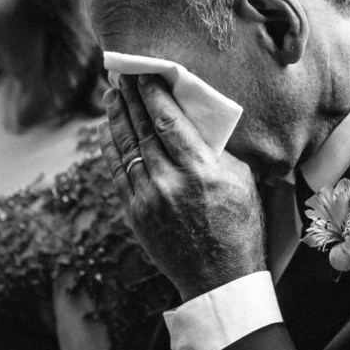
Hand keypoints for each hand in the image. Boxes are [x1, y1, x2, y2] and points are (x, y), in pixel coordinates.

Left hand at [103, 74, 265, 300]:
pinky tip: (109, 132)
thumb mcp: (240, 180)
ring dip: (117, 118)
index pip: (167, 121)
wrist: (220, 277)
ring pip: (126, 148)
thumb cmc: (239, 225)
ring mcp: (148, 200)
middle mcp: (169, 182)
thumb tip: (196, 122)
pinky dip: (112, 149)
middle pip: (142, 129)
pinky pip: (119, 173)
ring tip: (111, 95)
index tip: (143, 72)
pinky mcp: (135, 214)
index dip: (152, 94)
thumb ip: (215, 150)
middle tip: (121, 73)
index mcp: (200, 171)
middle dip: (130, 98)